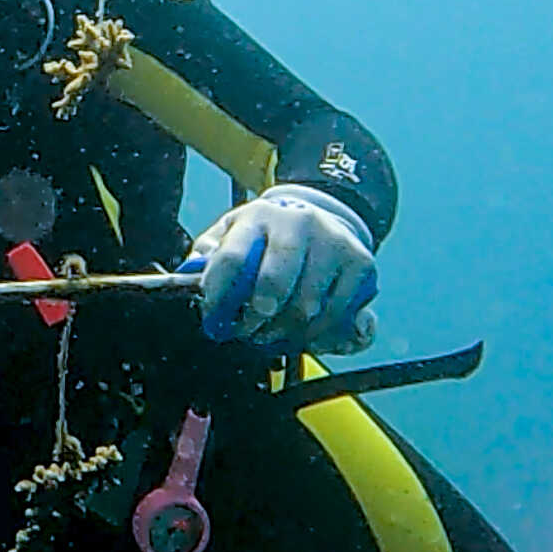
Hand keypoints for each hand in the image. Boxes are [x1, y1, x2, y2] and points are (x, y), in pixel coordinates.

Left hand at [179, 185, 377, 353]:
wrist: (320, 217)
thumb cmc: (267, 237)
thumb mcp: (233, 234)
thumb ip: (209, 254)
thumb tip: (192, 273)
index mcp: (258, 216)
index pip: (232, 258)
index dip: (219, 296)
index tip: (214, 319)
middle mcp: (299, 223)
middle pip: (274, 284)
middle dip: (256, 318)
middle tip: (248, 331)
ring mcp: (333, 242)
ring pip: (306, 307)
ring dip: (284, 333)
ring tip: (271, 334)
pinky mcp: (360, 264)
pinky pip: (336, 316)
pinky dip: (317, 335)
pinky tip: (303, 332)